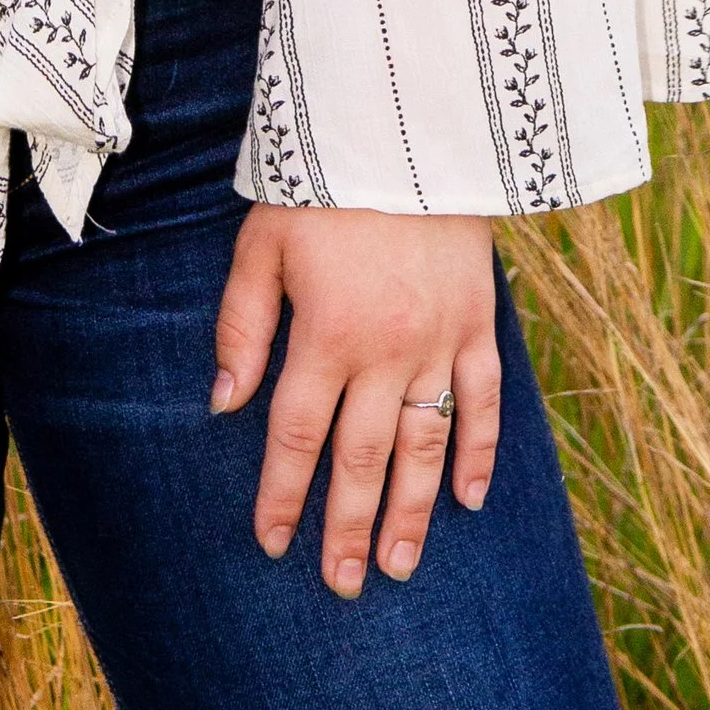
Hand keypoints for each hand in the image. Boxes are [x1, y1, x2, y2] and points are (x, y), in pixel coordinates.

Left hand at [212, 208, 499, 595]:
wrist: (406, 123)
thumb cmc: (322, 181)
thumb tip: (223, 405)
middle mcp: (386, 349)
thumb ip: (242, 326)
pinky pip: (485, 401)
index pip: (297, 437)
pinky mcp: (479, 321)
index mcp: (327, 332)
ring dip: (413, 513)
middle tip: (342, 586)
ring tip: (400, 568)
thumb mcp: (263, 243)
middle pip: (363, 459)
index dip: (282, 495)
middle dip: (348, 528)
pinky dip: (480, 452)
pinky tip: (469, 499)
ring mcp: (440, 340)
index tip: (272, 544)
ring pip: (426, 445)